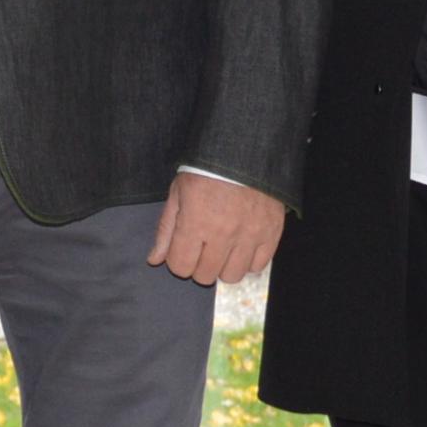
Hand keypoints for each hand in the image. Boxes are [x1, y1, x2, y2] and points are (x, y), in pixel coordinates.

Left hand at [147, 169, 284, 286]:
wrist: (246, 150)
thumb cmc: (206, 169)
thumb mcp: (178, 193)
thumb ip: (166, 229)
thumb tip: (154, 259)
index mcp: (195, 222)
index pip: (180, 266)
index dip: (178, 260)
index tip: (183, 248)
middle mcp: (222, 234)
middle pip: (204, 276)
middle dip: (198, 265)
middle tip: (203, 246)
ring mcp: (249, 235)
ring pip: (231, 276)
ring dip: (223, 266)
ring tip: (223, 248)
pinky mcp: (271, 233)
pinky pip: (258, 266)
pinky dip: (248, 261)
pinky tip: (242, 245)